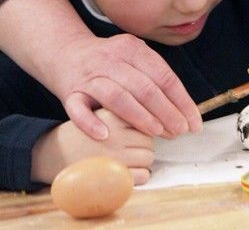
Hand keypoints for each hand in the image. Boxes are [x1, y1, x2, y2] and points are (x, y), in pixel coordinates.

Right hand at [0, 0, 201, 140]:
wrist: (66, 54)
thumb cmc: (109, 63)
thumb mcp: (134, 59)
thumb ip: (156, 78)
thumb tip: (186, 111)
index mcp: (132, 48)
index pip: (163, 75)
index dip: (181, 100)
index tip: (194, 122)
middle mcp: (111, 59)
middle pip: (144, 87)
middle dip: (166, 111)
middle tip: (179, 131)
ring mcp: (90, 76)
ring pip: (117, 96)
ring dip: (139, 116)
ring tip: (157, 133)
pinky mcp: (70, 93)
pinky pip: (78, 109)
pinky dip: (91, 122)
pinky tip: (105, 135)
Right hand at [31, 109, 153, 184]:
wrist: (54, 154)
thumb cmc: (83, 131)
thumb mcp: (102, 109)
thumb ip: (127, 107)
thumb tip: (159, 114)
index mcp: (113, 114)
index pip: (147, 116)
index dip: (147, 124)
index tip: (146, 128)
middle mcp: (115, 133)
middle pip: (150, 138)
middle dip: (145, 142)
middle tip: (132, 145)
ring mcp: (114, 156)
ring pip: (149, 156)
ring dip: (144, 159)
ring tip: (128, 157)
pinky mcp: (113, 176)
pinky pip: (143, 175)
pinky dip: (140, 175)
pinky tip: (126, 170)